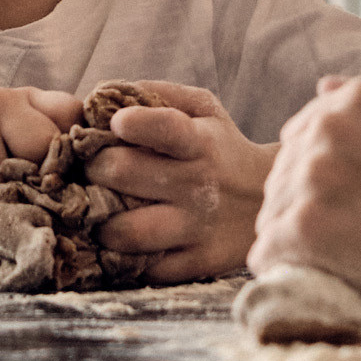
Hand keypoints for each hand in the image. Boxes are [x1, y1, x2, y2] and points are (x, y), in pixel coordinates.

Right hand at [0, 86, 83, 231]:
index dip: (73, 157)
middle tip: (12, 194)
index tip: (62, 181)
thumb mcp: (23, 160)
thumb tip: (91, 194)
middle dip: (29, 184)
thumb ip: (56, 163)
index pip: (73, 118)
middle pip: (41, 147)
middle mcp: (2, 100)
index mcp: (33, 101)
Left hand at [85, 82, 275, 282]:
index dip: (131, 123)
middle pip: (122, 173)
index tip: (116, 124)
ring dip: (100, 220)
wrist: (267, 201)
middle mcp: (197, 184)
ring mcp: (196, 227)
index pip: (163, 128)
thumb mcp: (204, 109)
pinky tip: (122, 241)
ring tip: (101, 211)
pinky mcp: (196, 263)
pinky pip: (143, 267)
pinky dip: (123, 256)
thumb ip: (157, 94)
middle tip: (93, 170)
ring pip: (126, 231)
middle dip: (94, 168)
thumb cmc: (221, 147)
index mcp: (199, 142)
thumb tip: (102, 93)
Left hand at [250, 75, 360, 320]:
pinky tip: (310, 276)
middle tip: (337, 233)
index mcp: (356, 99)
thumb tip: (322, 84)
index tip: (344, 198)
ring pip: (272, 208)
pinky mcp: (299, 228)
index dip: (320, 169)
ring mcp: (309, 179)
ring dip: (292, 233)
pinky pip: (266, 249)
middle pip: (284, 169)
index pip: (304, 130)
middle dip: (302, 198)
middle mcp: (326, 130)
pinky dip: (284, 266)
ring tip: (327, 258)